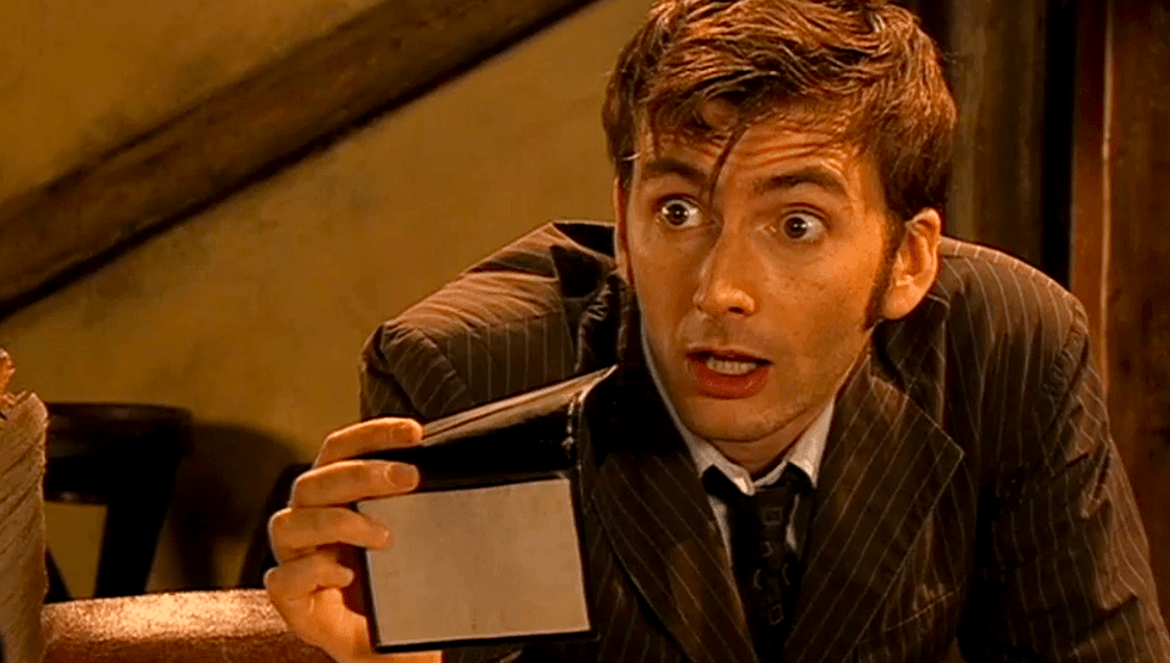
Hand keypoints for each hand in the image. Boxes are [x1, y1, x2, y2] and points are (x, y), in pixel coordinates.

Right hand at [265, 417, 440, 662]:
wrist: (396, 648)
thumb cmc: (402, 590)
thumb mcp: (418, 541)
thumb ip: (421, 506)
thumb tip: (455, 470)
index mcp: (337, 499)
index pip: (341, 451)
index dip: (372, 434)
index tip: (414, 433)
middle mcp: (310, 521)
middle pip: (316, 481)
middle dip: (363, 474)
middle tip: (408, 478)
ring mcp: (295, 559)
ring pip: (291, 522)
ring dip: (341, 522)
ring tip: (385, 537)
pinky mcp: (290, 600)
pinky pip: (284, 578)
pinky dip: (315, 571)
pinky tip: (346, 575)